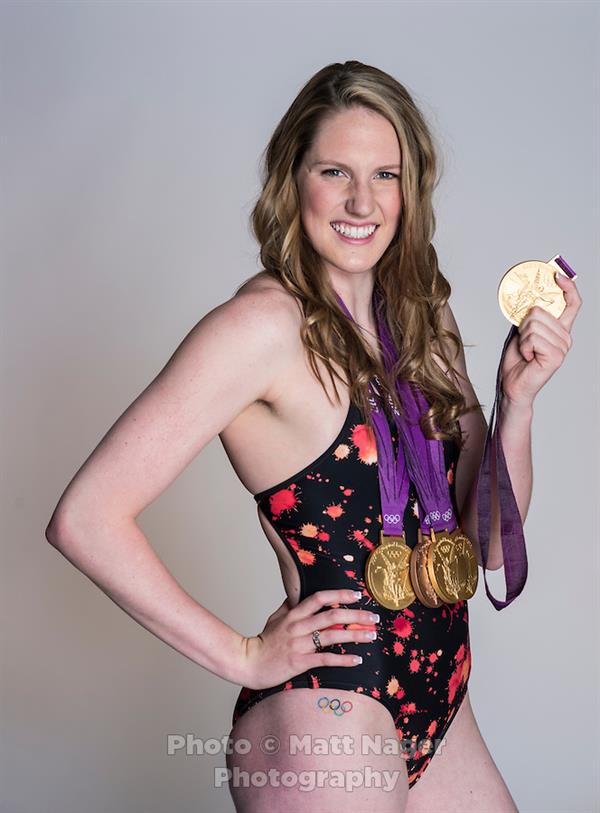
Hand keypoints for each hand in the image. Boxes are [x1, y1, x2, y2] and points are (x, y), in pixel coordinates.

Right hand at [240, 589, 378, 689]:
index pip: (319, 598)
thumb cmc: (262, 641)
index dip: (339, 595)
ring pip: (331, 636)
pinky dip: (343, 659)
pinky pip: (325, 659)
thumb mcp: (275, 618)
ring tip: (371, 636)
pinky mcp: (299, 662)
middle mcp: (298, 627)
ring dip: (354, 635)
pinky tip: (357, 660)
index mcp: (294, 614)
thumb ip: (289, 607)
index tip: (357, 595)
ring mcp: (299, 644)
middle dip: (355, 615)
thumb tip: (298, 595)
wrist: (247, 662)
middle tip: (373, 617)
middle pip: (331, 616)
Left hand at [500, 272, 581, 407]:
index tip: (556, 275)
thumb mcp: (522, 331)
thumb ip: (529, 315)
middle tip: (524, 341)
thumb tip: (529, 296)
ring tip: (526, 351)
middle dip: (524, 324)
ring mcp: (563, 347)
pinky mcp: (556, 356)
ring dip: (523, 338)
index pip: (572, 303)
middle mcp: (565, 336)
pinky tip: (528, 357)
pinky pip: (533, 338)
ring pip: (534, 324)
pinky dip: (524, 347)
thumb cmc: (518, 360)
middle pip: (541, 311)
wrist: (512, 384)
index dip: (567, 286)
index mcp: (560, 328)